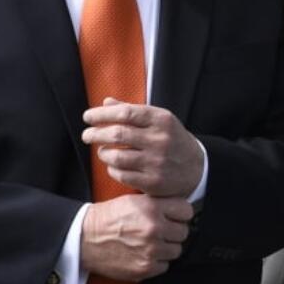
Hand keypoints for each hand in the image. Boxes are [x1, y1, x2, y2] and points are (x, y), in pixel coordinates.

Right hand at [80, 194, 193, 280]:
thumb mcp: (135, 200)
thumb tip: (182, 210)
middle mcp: (154, 228)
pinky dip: (157, 261)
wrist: (85, 238)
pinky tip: (145, 254)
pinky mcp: (145, 268)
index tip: (175, 216)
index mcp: (152, 208)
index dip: (180, 213)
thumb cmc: (109, 218)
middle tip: (161, 231)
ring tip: (152, 243)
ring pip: (176, 250)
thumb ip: (159, 203)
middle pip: (183, 232)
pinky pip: (165, 265)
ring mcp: (151, 250)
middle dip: (174, 231)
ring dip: (167, 247)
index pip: (186, 210)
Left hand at [82, 99, 204, 197]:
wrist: (197, 168)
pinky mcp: (153, 182)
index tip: (88, 117)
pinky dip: (112, 169)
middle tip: (87, 135)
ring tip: (101, 150)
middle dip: (95, 134)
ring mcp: (157, 162)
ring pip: (116, 156)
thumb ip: (133, 111)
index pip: (125, 113)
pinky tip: (112, 165)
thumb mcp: (159, 120)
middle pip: (117, 134)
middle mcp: (160, 140)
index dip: (102, 114)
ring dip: (103, 153)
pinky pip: (122, 175)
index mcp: (161, 120)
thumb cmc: (172, 139)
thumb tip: (106, 102)